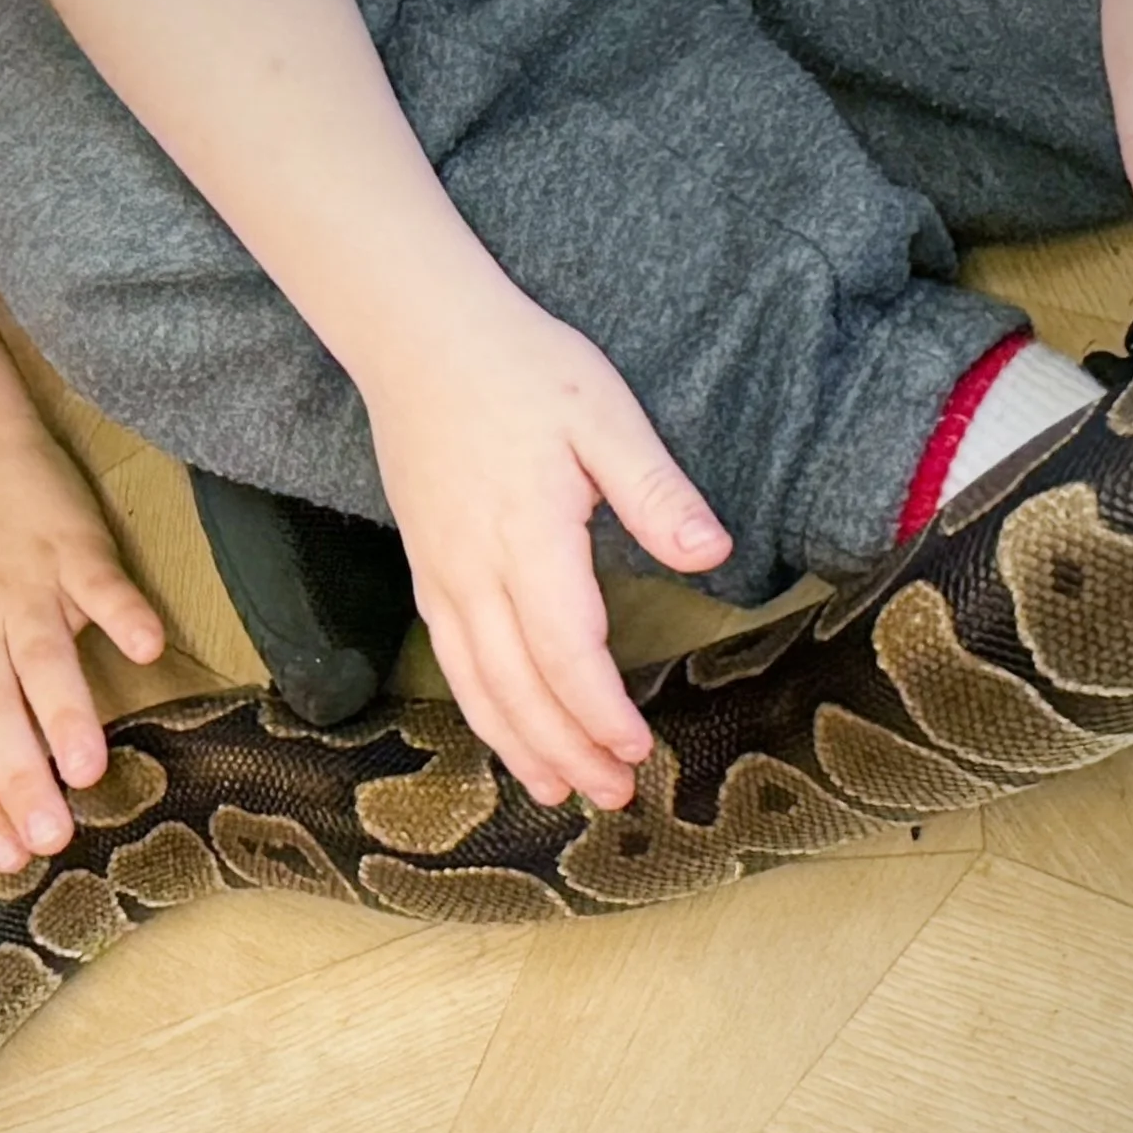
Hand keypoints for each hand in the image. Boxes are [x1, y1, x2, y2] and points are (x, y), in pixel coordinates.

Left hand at [0, 254, 163, 870]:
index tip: (5, 857)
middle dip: (19, 777)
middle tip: (49, 838)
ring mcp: (24, 587)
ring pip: (41, 656)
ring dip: (65, 709)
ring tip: (88, 768)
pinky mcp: (70, 546)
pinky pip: (100, 582)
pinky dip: (122, 610)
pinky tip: (147, 646)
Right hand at [362, 288, 730, 810]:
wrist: (420, 338)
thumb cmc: (519, 367)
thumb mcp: (604, 412)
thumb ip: (654, 491)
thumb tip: (712, 554)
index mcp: (527, 534)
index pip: (564, 648)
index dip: (600, 709)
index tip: (638, 746)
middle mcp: (474, 568)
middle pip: (517, 686)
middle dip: (566, 749)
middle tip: (614, 794)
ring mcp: (442, 574)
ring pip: (476, 684)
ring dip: (519, 745)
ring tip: (558, 791)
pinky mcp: (427, 571)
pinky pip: (451, 659)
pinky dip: (480, 709)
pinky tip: (507, 734)